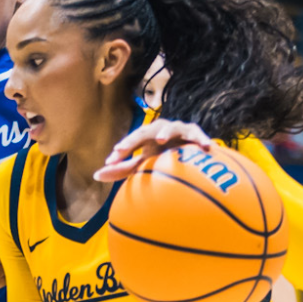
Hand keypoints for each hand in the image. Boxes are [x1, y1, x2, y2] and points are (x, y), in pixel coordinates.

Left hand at [93, 119, 211, 181]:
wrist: (188, 155)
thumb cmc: (163, 158)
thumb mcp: (143, 165)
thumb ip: (122, 169)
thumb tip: (96, 174)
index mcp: (147, 137)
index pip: (132, 140)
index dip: (123, 147)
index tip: (112, 159)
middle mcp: (161, 130)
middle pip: (147, 130)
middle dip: (136, 137)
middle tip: (124, 148)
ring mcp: (178, 130)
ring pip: (172, 127)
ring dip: (166, 132)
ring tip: (162, 140)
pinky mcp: (194, 133)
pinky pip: (197, 135)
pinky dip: (201, 139)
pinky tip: (206, 147)